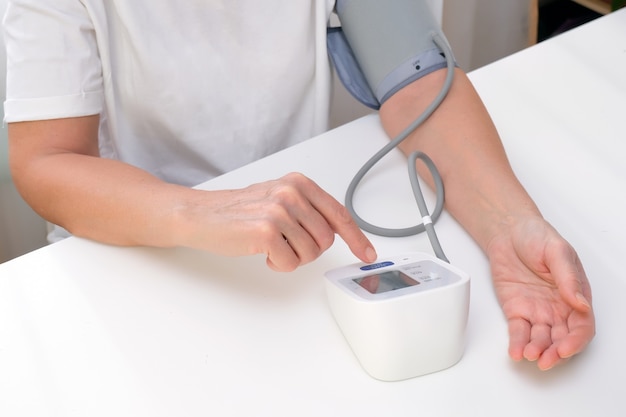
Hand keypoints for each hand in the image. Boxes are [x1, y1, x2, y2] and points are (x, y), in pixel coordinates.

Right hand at [180, 172, 376, 271]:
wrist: (201, 214)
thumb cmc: (238, 211)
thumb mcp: (279, 198)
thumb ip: (308, 210)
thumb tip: (338, 232)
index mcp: (299, 183)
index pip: (338, 214)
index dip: (356, 237)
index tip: (367, 253)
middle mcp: (292, 193)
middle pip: (325, 240)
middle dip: (308, 250)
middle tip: (284, 243)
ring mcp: (279, 211)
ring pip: (310, 254)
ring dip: (291, 257)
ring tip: (269, 245)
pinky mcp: (266, 231)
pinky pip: (290, 263)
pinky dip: (277, 264)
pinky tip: (261, 252)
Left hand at [486, 217, 594, 369]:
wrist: (508, 231)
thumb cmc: (537, 236)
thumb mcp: (557, 251)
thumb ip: (568, 277)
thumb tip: (581, 302)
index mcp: (575, 294)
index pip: (582, 325)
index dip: (576, 341)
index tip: (565, 348)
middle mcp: (558, 307)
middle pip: (562, 338)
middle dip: (555, 352)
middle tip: (545, 359)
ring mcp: (536, 310)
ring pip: (541, 338)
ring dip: (537, 350)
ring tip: (528, 354)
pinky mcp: (516, 309)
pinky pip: (518, 330)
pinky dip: (517, 342)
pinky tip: (515, 352)